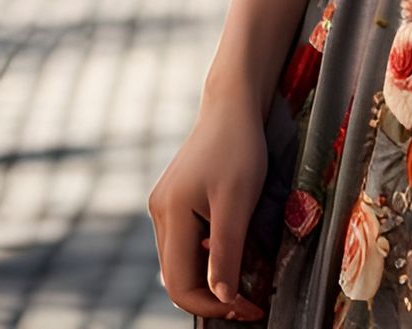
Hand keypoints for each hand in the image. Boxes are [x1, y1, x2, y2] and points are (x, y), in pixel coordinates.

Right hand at [148, 92, 269, 321]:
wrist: (232, 104)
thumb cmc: (239, 146)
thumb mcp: (238, 201)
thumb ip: (226, 251)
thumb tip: (222, 298)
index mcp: (170, 214)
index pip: (180, 284)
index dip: (213, 305)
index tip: (249, 307)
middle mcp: (159, 213)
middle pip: (178, 276)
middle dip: (213, 294)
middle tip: (252, 299)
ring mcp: (164, 206)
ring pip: (182, 261)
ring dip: (211, 276)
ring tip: (247, 274)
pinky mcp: (175, 200)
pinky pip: (186, 242)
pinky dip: (208, 255)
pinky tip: (232, 248)